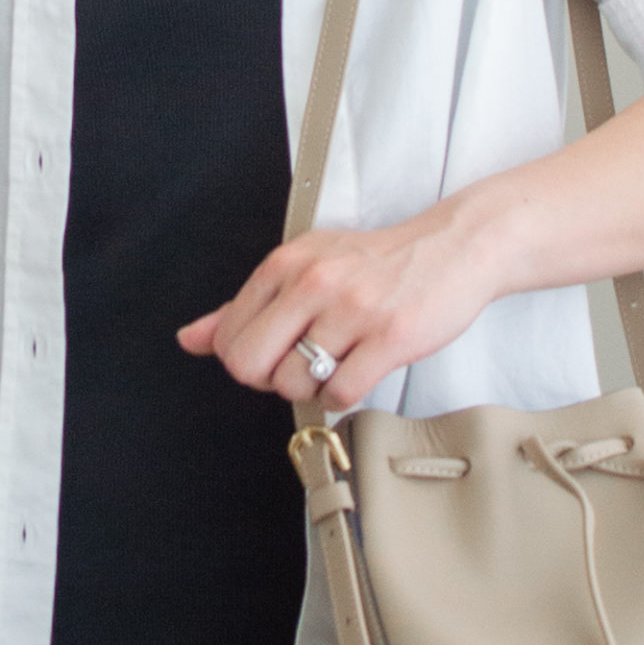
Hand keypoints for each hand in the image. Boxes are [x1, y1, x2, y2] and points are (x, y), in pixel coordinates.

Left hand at [175, 197, 501, 409]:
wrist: (452, 249)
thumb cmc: (376, 263)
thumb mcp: (303, 268)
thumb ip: (242, 307)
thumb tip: (191, 339)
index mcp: (286, 264)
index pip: (228, 337)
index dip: (246, 360)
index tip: (273, 354)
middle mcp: (314, 283)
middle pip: (249, 364)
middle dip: (267, 380)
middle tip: (297, 368)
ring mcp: (352, 311)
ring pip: (293, 383)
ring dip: (310, 388)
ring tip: (336, 363)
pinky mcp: (389, 338)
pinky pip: (340, 392)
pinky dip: (343, 395)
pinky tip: (357, 372)